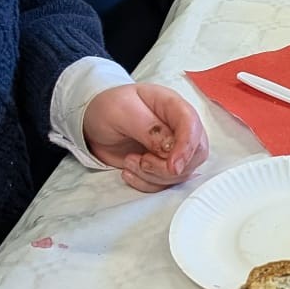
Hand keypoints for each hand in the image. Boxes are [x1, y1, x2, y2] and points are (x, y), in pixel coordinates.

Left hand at [83, 82, 208, 192]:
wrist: (93, 122)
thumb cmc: (108, 108)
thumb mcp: (122, 112)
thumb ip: (148, 129)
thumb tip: (171, 149)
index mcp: (171, 105)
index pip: (192, 124)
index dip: (187, 147)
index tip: (172, 166)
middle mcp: (178, 126)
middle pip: (196, 153)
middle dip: (169, 167)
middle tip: (141, 162)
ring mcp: (174, 147)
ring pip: (182, 172)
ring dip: (154, 176)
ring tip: (129, 162)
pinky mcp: (164, 165)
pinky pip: (167, 183)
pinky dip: (147, 183)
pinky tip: (128, 171)